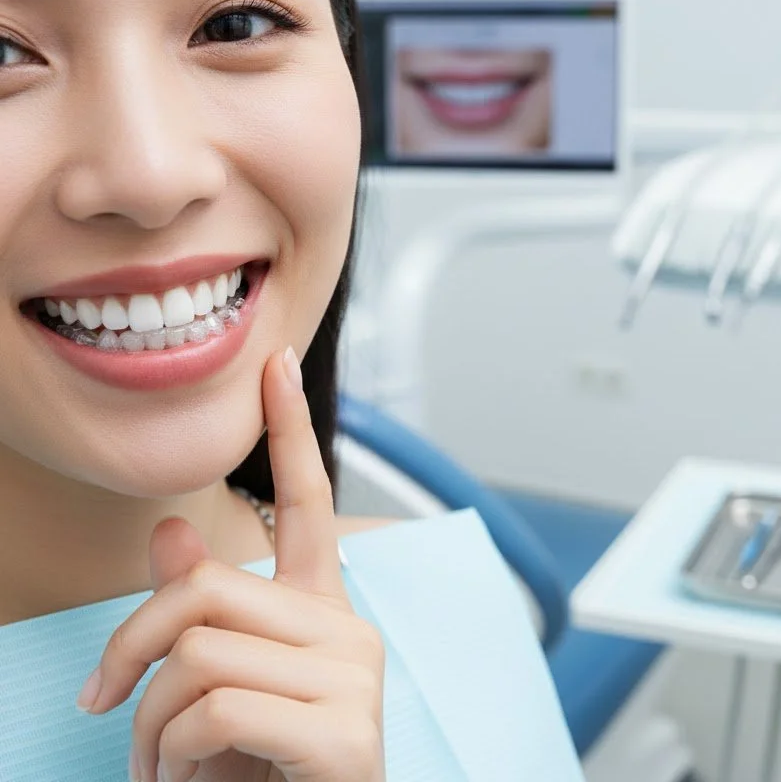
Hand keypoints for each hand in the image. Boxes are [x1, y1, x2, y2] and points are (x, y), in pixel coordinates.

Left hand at [76, 347, 385, 781]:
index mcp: (321, 610)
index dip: (291, 430)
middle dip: (132, 645)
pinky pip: (215, 711)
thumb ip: (202, 612)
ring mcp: (353, 677)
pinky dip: (174, 757)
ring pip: (199, 652)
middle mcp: (347, 628)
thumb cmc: (264, 768)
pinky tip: (191, 781)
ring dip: (149, 723)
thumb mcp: (226, 685)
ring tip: (160, 769)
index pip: (307, 501)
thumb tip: (167, 532)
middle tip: (103, 704)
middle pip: (208, 585)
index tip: (277, 364)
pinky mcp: (346, 732)